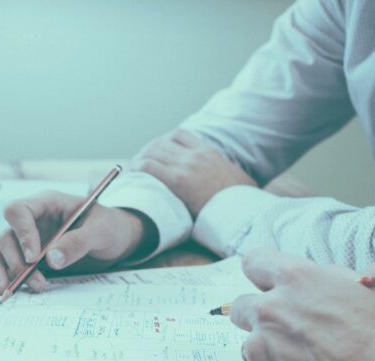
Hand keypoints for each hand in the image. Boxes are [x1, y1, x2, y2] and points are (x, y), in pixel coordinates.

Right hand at [0, 191, 156, 293]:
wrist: (116, 238)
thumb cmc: (110, 227)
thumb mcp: (101, 231)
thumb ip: (78, 242)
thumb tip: (52, 259)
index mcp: (48, 203)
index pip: (19, 211)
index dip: (22, 234)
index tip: (33, 258)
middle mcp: (32, 219)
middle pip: (6, 235)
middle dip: (15, 262)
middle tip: (33, 283)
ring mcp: (27, 236)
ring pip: (0, 249)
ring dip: (1, 271)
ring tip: (7, 291)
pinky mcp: (26, 253)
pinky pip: (3, 260)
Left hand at [133, 129, 255, 216]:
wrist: (242, 211)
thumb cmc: (241, 202)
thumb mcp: (239, 179)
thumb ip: (227, 173)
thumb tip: (231, 179)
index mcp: (208, 152)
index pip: (179, 135)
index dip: (163, 142)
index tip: (156, 153)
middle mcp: (195, 154)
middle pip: (160, 142)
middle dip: (146, 152)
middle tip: (138, 164)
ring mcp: (186, 165)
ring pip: (152, 151)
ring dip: (138, 159)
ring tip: (132, 172)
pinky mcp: (178, 180)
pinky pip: (148, 166)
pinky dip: (137, 169)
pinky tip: (132, 177)